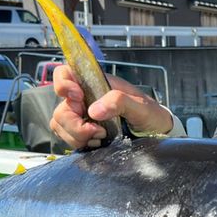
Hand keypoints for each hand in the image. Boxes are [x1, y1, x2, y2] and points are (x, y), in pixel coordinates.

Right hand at [49, 64, 172, 148]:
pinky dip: (78, 142)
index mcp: (96, 84)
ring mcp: (82, 116)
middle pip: (60, 107)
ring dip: (76, 135)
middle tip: (97, 131)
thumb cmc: (150, 114)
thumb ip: (119, 102)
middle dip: (74, 123)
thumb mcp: (141, 106)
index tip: (77, 97)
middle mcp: (85, 98)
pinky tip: (96, 143)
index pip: (65, 73)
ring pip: (60, 124)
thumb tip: (94, 110)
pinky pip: (67, 137)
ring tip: (100, 137)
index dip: (63, 84)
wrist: (156, 132)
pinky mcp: (83, 132)